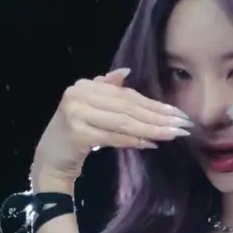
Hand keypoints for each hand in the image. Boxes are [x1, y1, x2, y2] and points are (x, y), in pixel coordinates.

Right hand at [32, 68, 193, 183]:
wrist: (50, 160)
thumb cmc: (73, 134)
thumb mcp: (89, 107)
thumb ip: (105, 88)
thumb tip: (126, 72)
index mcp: (85, 87)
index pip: (127, 96)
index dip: (154, 104)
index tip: (178, 113)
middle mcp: (79, 96)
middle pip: (128, 108)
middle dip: (158, 117)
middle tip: (182, 125)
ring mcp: (76, 114)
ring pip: (123, 122)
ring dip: (151, 129)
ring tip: (173, 134)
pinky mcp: (77, 134)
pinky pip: (112, 137)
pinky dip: (133, 140)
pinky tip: (151, 144)